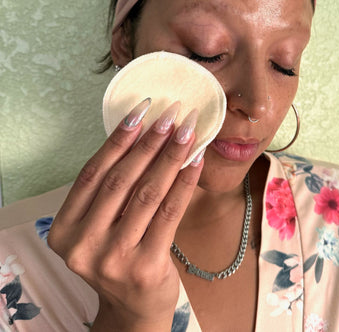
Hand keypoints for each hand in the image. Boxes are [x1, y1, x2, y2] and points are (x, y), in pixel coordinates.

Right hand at [48, 99, 202, 330]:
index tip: (141, 110)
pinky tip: (196, 160)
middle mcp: (82, 245)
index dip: (118, 138)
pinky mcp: (145, 266)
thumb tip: (144, 132)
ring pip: (147, 193)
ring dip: (171, 156)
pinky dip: (184, 182)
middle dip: (150, 142)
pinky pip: (169, 212)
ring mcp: (113, 258)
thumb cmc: (119, 255)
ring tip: (188, 131)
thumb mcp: (101, 225)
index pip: (93, 172)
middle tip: (172, 114)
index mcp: (65, 229)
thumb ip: (111, 189)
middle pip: (121, 179)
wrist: (134, 306)